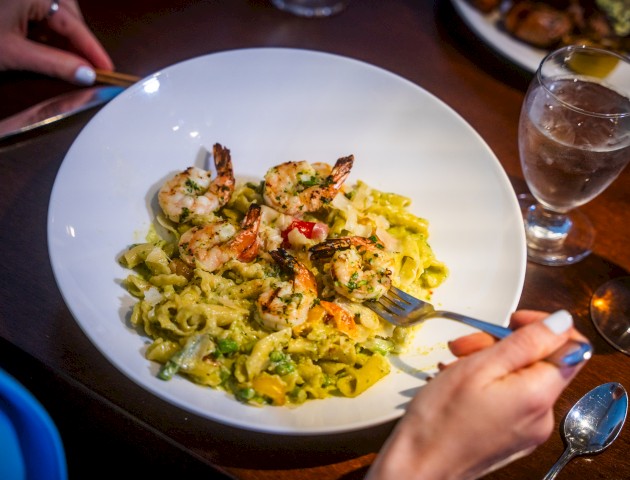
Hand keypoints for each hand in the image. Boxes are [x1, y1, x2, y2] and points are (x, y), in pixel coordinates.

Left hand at [0, 0, 112, 83]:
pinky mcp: (14, 5)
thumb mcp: (15, 53)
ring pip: (57, 14)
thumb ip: (53, 64)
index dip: (92, 49)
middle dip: (80, 41)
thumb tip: (86, 74)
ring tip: (70, 61)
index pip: (73, 24)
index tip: (107, 68)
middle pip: (69, 14)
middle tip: (90, 67)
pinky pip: (41, 14)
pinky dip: (49, 32)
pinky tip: (48, 49)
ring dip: (65, 37)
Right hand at [367, 310, 588, 479]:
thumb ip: (524, 343)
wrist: (419, 466)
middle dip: (503, 344)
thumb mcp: (478, 367)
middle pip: (540, 361)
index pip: (570, 346)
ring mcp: (529, 428)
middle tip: (465, 346)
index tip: (511, 321)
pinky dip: (488, 382)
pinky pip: (511, 396)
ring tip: (455, 364)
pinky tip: (460, 382)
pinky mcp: (514, 435)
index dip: (544, 326)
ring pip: (522, 376)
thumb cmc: (440, 419)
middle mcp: (543, 415)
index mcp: (538, 394)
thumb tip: (561, 321)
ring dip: (490, 361)